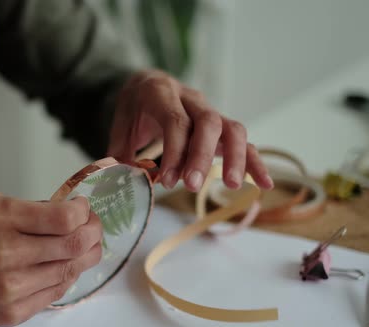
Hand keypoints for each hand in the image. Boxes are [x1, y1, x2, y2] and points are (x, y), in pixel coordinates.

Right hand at [0, 194, 100, 326]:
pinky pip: (55, 293)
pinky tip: (64, 265)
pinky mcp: (11, 311)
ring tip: (84, 245)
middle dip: (92, 233)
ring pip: (69, 271)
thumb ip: (29, 210)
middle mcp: (5, 252)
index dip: (83, 212)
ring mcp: (9, 286)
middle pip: (73, 245)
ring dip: (84, 256)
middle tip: (92, 226)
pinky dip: (66, 277)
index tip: (82, 208)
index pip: (64, 217)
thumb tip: (69, 211)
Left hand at [108, 69, 273, 191]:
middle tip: (193, 185)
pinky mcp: (221, 127)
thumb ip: (120, 151)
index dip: (175, 151)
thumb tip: (123, 179)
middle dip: (203, 155)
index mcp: (161, 93)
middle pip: (208, 122)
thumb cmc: (134, 107)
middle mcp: (191, 99)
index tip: (167, 180)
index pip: (176, 121)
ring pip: (232, 129)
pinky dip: (255, 162)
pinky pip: (243, 142)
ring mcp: (210, 111)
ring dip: (235, 157)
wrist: (148, 84)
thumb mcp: (119, 123)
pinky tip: (264, 184)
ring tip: (231, 185)